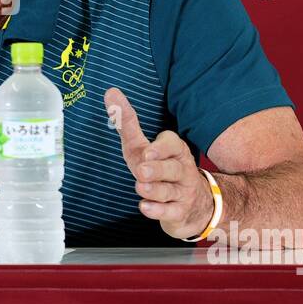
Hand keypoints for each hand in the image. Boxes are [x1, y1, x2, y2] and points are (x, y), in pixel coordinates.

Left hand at [104, 87, 214, 240]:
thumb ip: (127, 122)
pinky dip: (157, 210)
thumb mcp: (142, 146)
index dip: (162, 148)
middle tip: (142, 170)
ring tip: (140, 187)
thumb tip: (110, 91)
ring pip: (170, 191)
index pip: (173, 145)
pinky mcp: (179, 212)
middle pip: (173, 169)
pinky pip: (170, 212)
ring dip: (154, 190)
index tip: (148, 151)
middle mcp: (182, 170)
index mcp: (174, 151)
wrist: (193, 204)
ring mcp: (182, 192)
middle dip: (158, 169)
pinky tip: (145, 207)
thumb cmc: (161, 169)